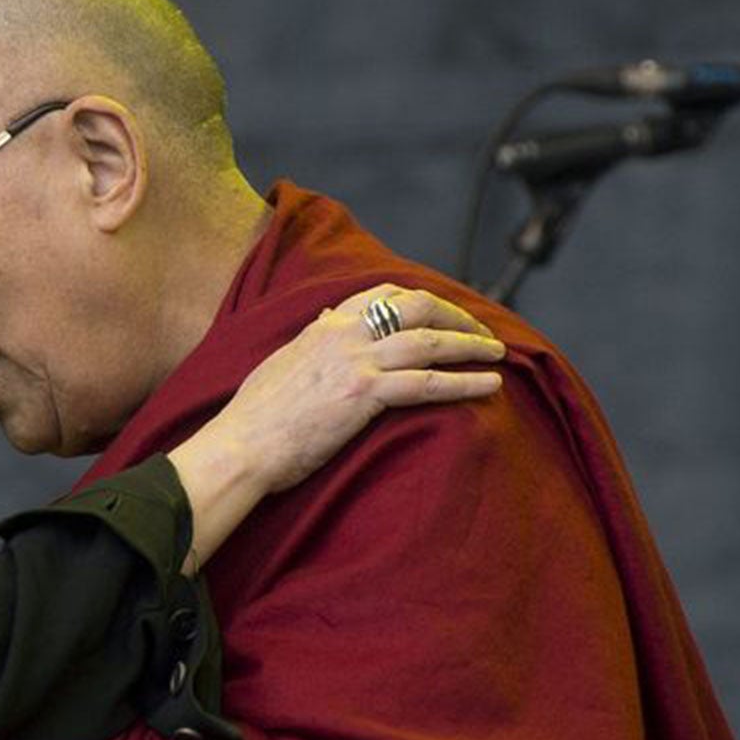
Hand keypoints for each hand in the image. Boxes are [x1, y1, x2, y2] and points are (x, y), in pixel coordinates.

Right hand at [165, 285, 504, 571]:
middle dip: (456, 314)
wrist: (242, 446)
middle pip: (416, 306)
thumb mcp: (281, 362)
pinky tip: (489, 385)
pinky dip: (464, 381)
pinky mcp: (364, 394)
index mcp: (324, 326)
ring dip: (470, 344)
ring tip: (498, 353)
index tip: (441, 311)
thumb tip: (326, 320)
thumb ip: (310, 339)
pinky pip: (427, 383)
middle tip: (480, 332)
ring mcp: (356, 362)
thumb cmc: (254, 416)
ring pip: (429, 341)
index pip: (381, 294)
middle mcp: (343, 333)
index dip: (420, 299)